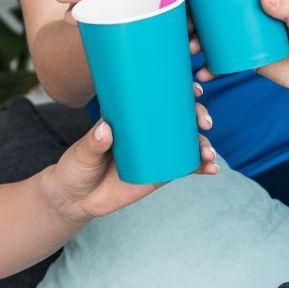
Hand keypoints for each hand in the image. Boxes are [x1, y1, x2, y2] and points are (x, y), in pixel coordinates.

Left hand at [41, 103, 218, 220]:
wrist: (76, 198)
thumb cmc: (77, 165)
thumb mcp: (82, 151)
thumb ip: (93, 142)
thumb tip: (106, 129)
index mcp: (133, 115)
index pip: (160, 96)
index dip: (181, 89)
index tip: (194, 89)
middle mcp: (149, 130)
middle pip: (181, 117)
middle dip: (199, 116)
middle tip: (204, 121)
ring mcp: (157, 152)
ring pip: (188, 143)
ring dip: (204, 144)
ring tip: (209, 154)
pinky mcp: (161, 174)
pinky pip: (185, 167)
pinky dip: (201, 167)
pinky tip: (212, 169)